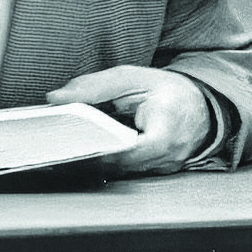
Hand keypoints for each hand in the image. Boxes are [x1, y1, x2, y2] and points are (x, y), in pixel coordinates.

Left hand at [46, 65, 210, 175]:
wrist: (202, 108)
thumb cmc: (168, 91)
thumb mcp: (132, 78)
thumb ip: (94, 87)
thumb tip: (56, 98)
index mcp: (165, 131)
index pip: (124, 150)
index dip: (93, 150)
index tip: (65, 145)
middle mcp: (165, 158)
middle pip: (115, 165)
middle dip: (82, 158)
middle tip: (49, 151)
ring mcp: (160, 170)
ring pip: (115, 172)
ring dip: (86, 163)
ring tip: (54, 153)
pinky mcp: (151, 173)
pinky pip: (121, 171)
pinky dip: (99, 163)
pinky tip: (76, 154)